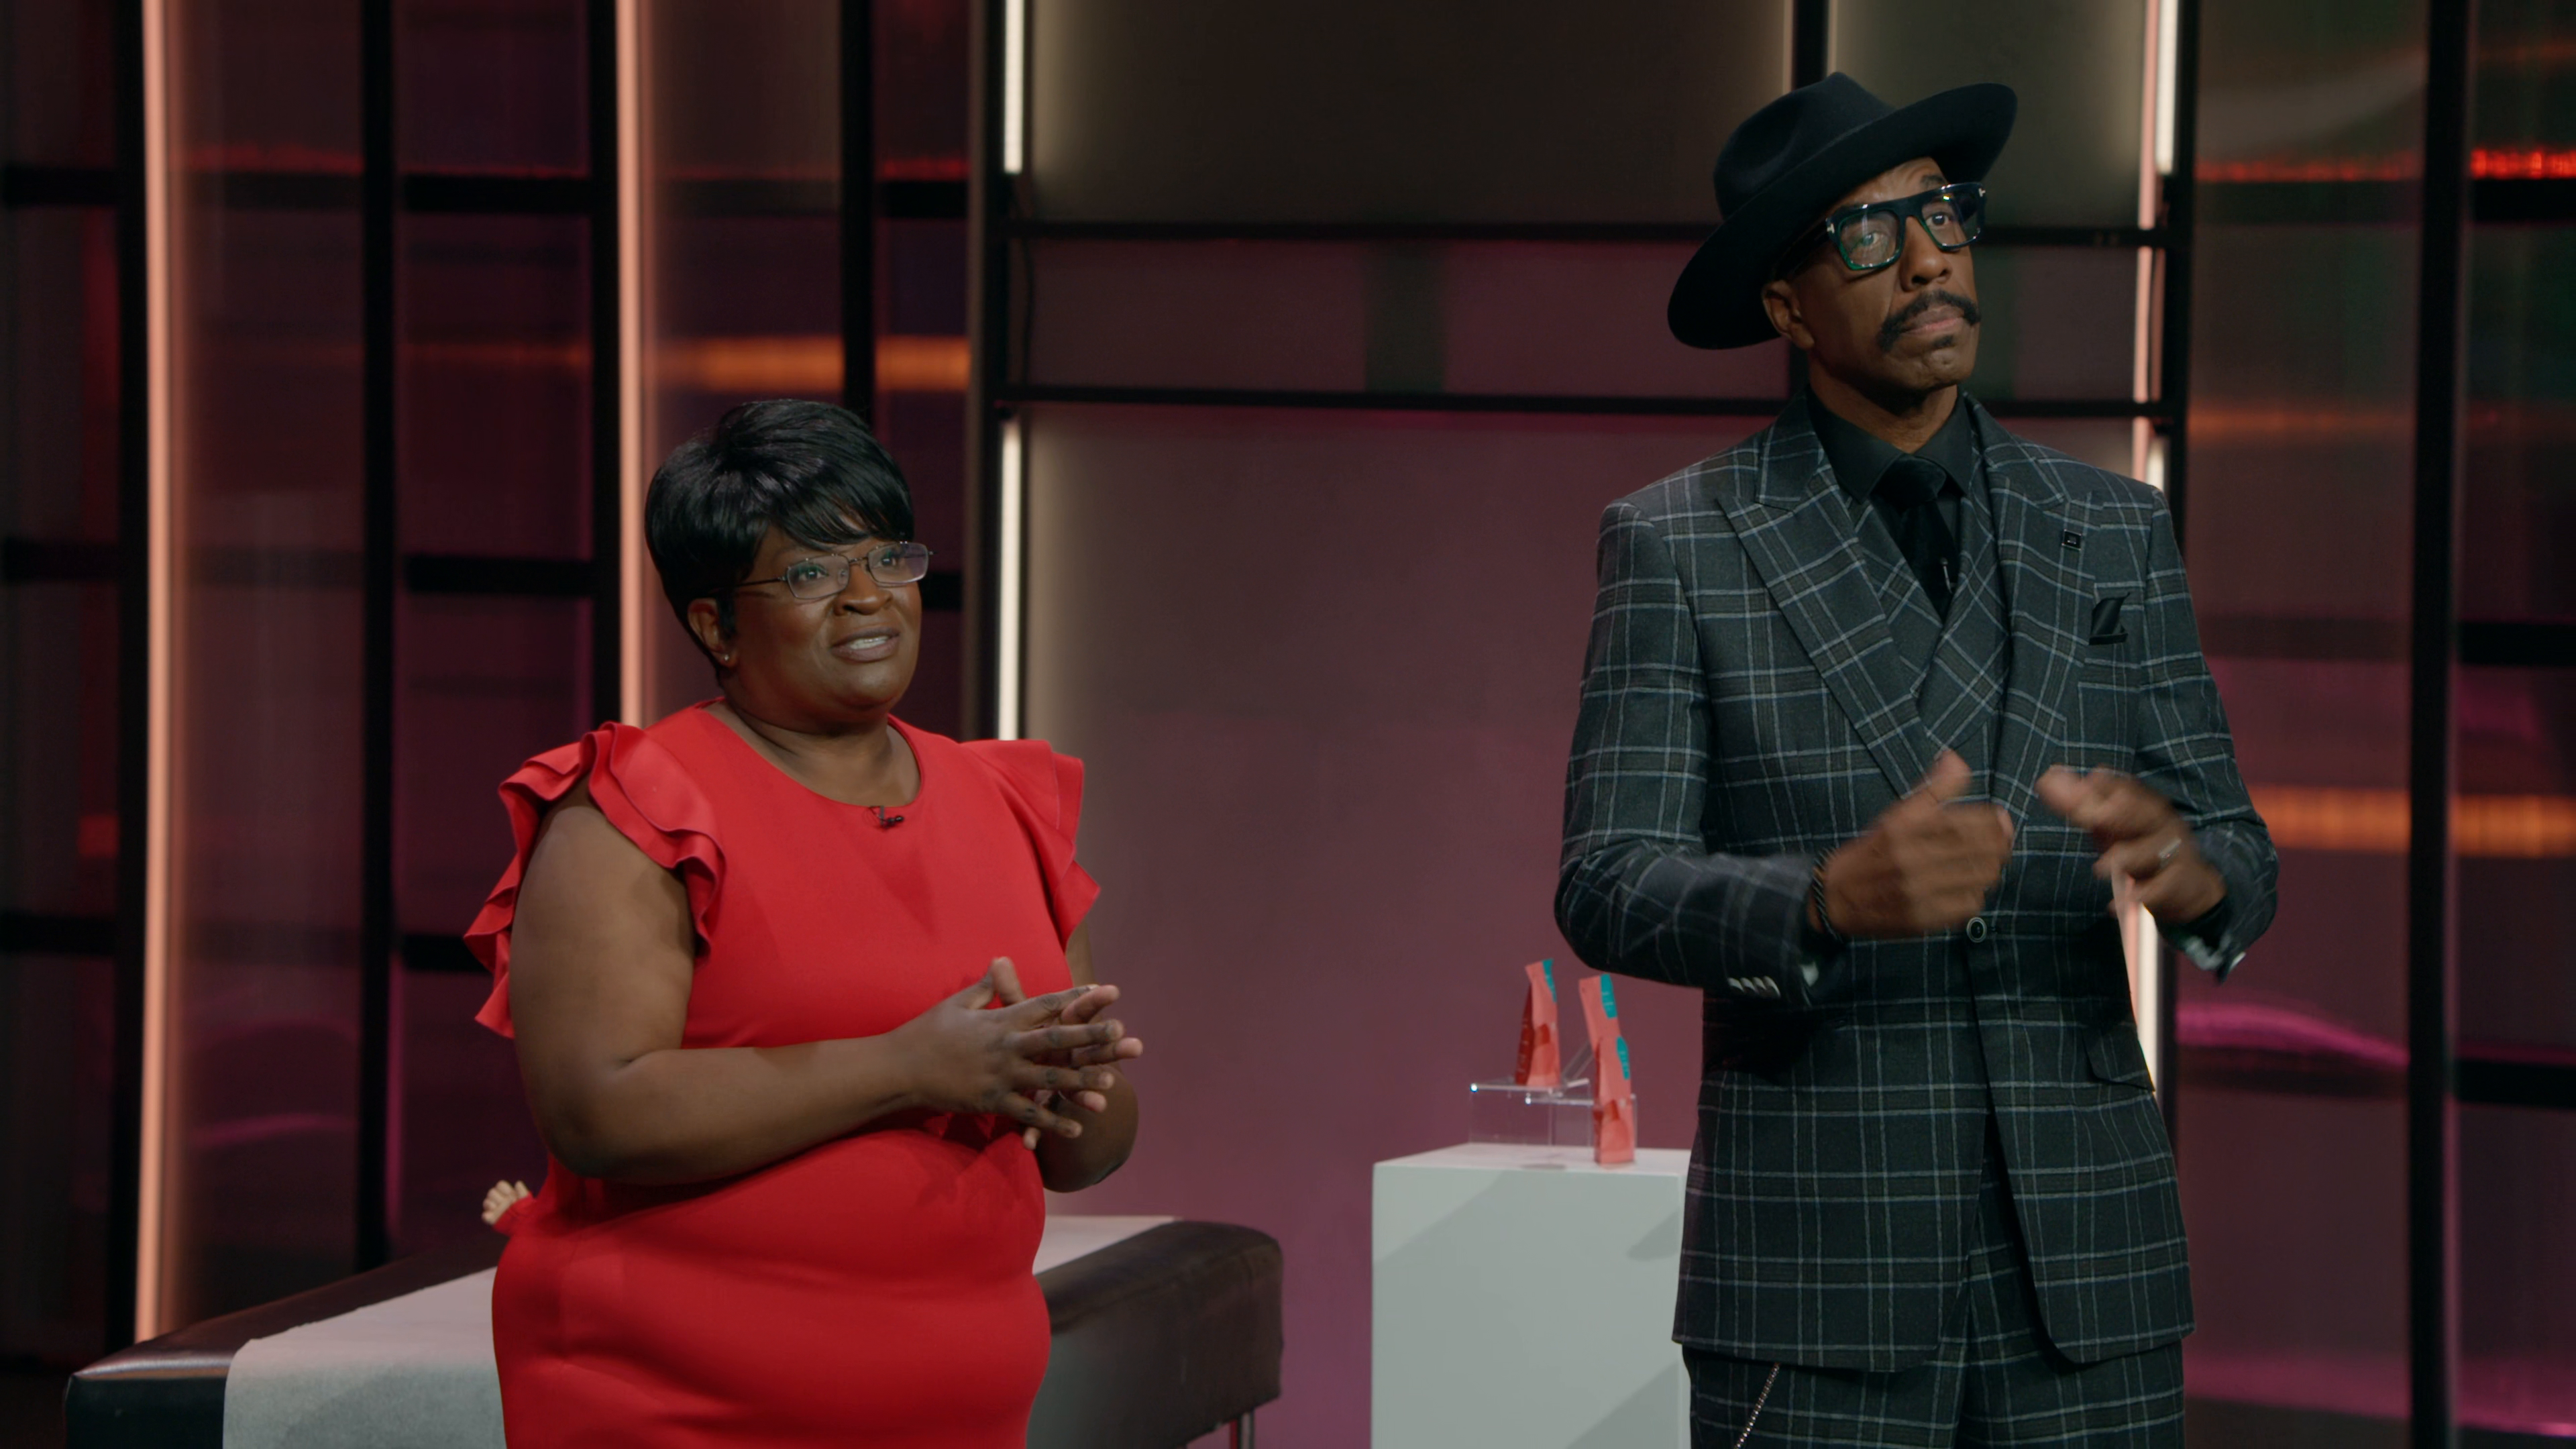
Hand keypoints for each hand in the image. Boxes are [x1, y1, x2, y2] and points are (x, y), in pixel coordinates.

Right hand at [480, 1179, 530, 1225]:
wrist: (524, 1224)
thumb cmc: (525, 1210)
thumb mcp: (526, 1200)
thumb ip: (522, 1191)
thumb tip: (517, 1183)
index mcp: (506, 1192)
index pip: (500, 1185)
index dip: (505, 1189)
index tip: (512, 1195)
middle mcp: (497, 1199)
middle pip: (491, 1192)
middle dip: (500, 1198)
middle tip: (509, 1204)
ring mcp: (492, 1208)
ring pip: (486, 1202)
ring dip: (495, 1205)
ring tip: (505, 1210)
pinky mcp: (490, 1218)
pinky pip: (484, 1215)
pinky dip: (488, 1215)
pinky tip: (498, 1217)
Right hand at [891, 959, 1130, 1139]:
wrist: (900, 1067)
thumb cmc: (927, 1031)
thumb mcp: (958, 1003)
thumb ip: (986, 986)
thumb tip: (1001, 959)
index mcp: (1001, 1019)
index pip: (1045, 1004)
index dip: (1077, 997)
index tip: (1105, 992)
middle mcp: (1006, 1046)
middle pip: (1056, 1039)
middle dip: (1091, 1037)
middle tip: (1121, 1034)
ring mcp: (1001, 1076)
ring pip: (1049, 1078)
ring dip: (1081, 1082)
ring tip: (1110, 1085)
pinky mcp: (992, 1102)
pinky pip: (1028, 1113)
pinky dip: (1052, 1122)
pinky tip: (1076, 1129)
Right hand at [1817, 751, 2014, 937]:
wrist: (1837, 897)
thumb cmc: (1873, 850)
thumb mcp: (1897, 814)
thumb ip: (1932, 787)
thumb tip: (1955, 758)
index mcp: (1906, 827)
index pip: (1970, 821)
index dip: (1995, 820)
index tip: (1999, 819)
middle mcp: (1913, 857)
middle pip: (1983, 850)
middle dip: (1998, 844)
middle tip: (1998, 843)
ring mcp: (1920, 891)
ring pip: (1981, 877)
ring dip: (1990, 868)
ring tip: (1982, 864)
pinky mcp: (1925, 918)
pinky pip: (1970, 906)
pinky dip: (1975, 895)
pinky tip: (1966, 887)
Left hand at [2037, 766, 2225, 923]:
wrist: (2191, 886)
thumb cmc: (2142, 849)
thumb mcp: (2113, 827)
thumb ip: (2082, 805)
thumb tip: (2049, 777)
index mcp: (2146, 805)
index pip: (2125, 790)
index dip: (2103, 787)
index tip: (2079, 783)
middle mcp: (2163, 823)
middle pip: (2142, 813)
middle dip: (2115, 813)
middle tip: (2088, 817)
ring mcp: (2176, 851)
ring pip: (2152, 850)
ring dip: (2126, 858)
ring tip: (2098, 869)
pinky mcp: (2181, 880)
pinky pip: (2163, 886)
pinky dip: (2143, 894)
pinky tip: (2120, 903)